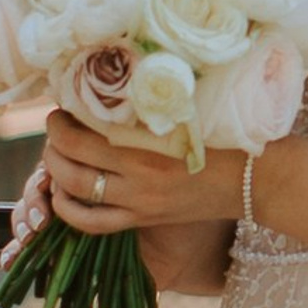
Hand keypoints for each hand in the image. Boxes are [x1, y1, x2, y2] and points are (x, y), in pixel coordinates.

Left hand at [41, 109, 246, 237]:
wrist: (253, 180)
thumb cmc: (225, 136)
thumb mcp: (187, 112)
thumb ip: (150, 102)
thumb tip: (112, 84)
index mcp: (149, 144)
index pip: (83, 132)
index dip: (63, 118)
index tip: (64, 105)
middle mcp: (139, 176)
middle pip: (72, 160)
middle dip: (54, 141)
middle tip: (56, 126)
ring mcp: (139, 203)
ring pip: (75, 191)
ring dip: (55, 171)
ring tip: (56, 155)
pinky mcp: (143, 220)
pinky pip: (92, 223)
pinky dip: (68, 209)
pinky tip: (63, 194)